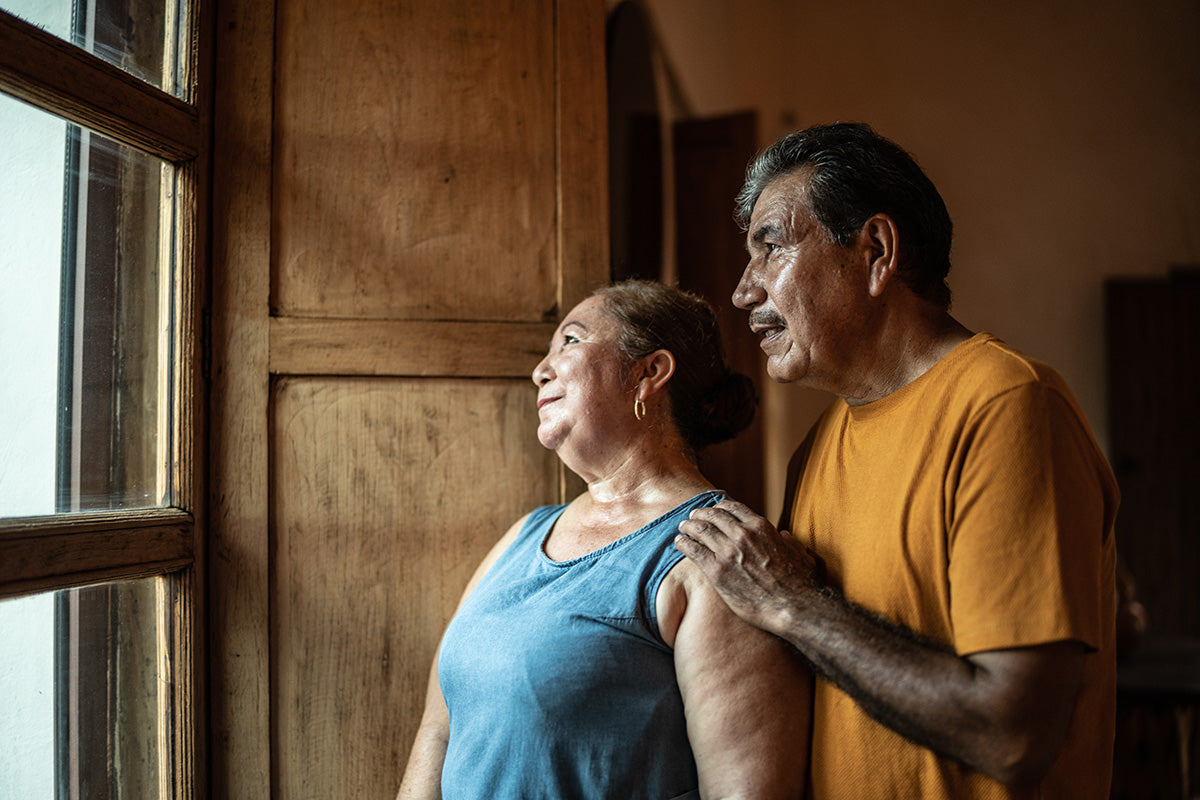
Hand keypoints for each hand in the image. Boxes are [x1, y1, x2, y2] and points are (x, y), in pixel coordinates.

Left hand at [675, 499, 822, 634]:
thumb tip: (784, 535)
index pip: (732, 508)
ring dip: (689, 526)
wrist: (794, 607)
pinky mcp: (717, 572)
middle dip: (700, 514)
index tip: (713, 510)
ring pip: (700, 530)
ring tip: (682, 528)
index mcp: (761, 527)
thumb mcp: (799, 553)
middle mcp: (742, 535)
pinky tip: (679, 543)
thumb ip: (788, 541)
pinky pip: (694, 551)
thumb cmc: (800, 583)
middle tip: (692, 516)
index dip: (719, 507)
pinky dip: (684, 543)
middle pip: (713, 516)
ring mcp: (728, 552)